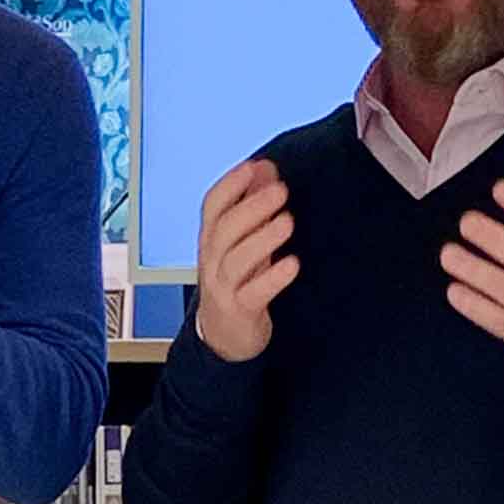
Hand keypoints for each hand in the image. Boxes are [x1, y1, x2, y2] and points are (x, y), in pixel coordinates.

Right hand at [195, 157, 299, 363]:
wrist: (222, 336)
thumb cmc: (236, 281)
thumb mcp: (241, 242)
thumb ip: (253, 207)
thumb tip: (267, 169)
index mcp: (211, 239)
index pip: (212, 206)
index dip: (230, 185)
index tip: (253, 167)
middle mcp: (212, 260)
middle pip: (224, 230)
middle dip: (252, 207)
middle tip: (281, 190)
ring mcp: (223, 287)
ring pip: (236, 260)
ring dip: (262, 238)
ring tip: (287, 221)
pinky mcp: (240, 311)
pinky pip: (254, 293)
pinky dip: (272, 278)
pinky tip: (292, 264)